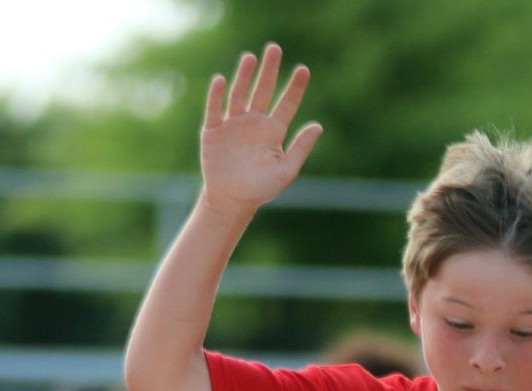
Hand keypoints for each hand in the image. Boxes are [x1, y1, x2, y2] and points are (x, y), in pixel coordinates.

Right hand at [200, 44, 322, 217]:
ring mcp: (233, 123)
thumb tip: (318, 126)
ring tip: (250, 58)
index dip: (295, 87)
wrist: (231, 201)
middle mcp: (254, 121)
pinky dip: (216, 95)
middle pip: (263, 90)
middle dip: (269, 70)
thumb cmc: (260, 189)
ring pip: (239, 94)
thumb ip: (300, 148)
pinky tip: (220, 80)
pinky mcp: (213, 130)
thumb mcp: (285, 171)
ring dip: (244, 76)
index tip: (304, 70)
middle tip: (274, 48)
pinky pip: (215, 109)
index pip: (286, 104)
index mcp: (273, 130)